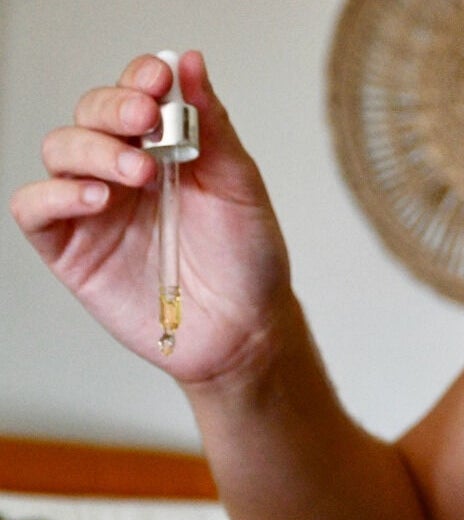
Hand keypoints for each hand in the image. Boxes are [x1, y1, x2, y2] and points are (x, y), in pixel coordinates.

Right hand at [8, 51, 293, 382]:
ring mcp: (94, 207)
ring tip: (138, 172)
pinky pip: (34, 207)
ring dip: (93, 149)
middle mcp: (123, 170)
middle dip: (114, 108)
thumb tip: (190, 63)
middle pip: (90, 114)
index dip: (137, 79)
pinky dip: (56, 194)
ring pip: (59, 150)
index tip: (158, 81)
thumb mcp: (241, 186)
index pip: (133, 94)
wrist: (246, 329)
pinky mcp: (71, 247)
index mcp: (165, 147)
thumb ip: (214, 127)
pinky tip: (97, 198)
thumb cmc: (247, 259)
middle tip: (147, 118)